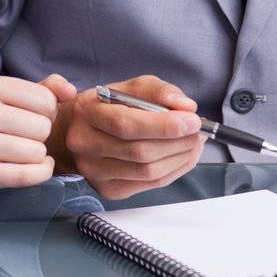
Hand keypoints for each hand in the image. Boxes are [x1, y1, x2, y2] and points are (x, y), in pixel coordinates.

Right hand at [0, 75, 61, 203]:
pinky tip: (33, 169)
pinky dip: (40, 173)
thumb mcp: (14, 100)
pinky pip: (28, 174)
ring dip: (37, 157)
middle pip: (43, 127)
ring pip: (37, 152)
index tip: (28, 120)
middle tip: (22, 140)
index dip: (47, 114)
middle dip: (41, 137)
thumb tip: (71, 92)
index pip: (46, 100)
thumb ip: (48, 89)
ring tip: (20, 154)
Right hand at [42, 74, 203, 199]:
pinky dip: (174, 171)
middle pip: (140, 152)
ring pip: (148, 172)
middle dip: (178, 143)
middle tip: (199, 132)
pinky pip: (150, 185)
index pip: (127, 124)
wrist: (78, 132)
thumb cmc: (108, 107)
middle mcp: (85, 145)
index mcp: (87, 113)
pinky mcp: (108, 189)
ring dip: (180, 158)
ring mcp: (95, 172)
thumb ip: (158, 91)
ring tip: (194, 143)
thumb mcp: (129, 87)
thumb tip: (185, 107)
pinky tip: (182, 157)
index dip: (164, 126)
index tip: (193, 121)